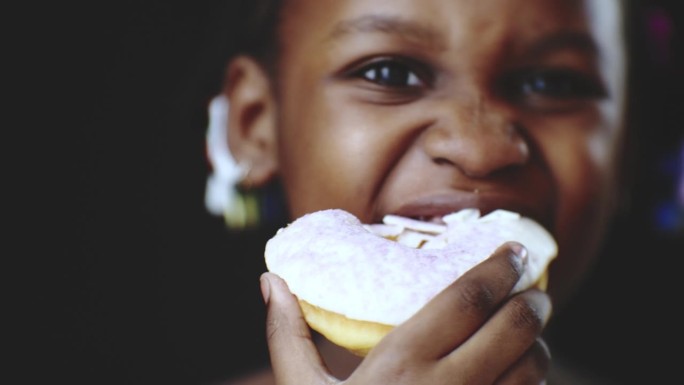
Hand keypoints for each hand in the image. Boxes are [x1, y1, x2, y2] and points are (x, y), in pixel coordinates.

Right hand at [260, 242, 551, 384]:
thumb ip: (287, 335)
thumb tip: (271, 280)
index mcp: (400, 365)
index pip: (465, 300)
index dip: (497, 269)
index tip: (513, 250)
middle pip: (511, 331)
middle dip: (532, 303)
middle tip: (535, 287)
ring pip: (530, 372)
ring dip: (539, 344)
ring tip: (532, 330)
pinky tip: (523, 376)